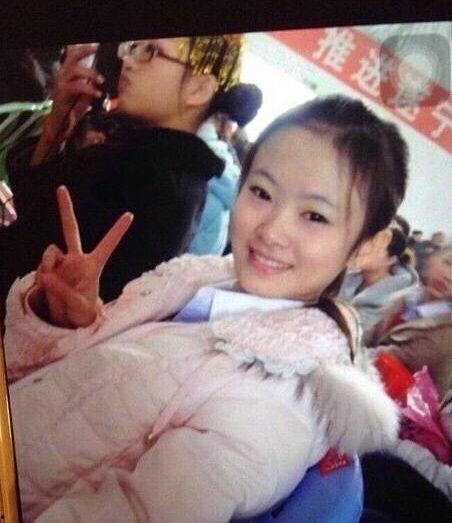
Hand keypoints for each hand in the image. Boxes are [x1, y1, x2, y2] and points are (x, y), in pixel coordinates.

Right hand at [31, 43, 103, 165]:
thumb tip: (106, 81)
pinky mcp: (62, 94)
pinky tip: (96, 93)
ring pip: (73, 70)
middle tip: (97, 54)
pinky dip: (88, 88)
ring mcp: (61, 84)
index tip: (96, 46)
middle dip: (84, 53)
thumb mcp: (86, 95)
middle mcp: (62, 75)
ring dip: (89, 73)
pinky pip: (75, 87)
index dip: (84, 49)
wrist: (61, 124)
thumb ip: (92, 87)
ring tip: (101, 80)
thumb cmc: (73, 109)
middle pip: (71, 57)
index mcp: (67, 73)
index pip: (74, 55)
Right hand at [35, 186, 132, 327]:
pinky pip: (41, 266)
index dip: (117, 230)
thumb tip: (45, 276)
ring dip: (47, 265)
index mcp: (93, 265)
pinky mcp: (49, 269)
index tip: (130, 215)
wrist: (68, 319)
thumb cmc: (82, 312)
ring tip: (52, 283)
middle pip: (71, 230)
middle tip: (60, 188)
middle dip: (65, 209)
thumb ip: (62, 292)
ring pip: (50, 252)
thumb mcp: (77, 306)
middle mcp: (76, 259)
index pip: (108, 244)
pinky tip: (47, 287)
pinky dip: (41, 276)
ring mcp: (61, 263)